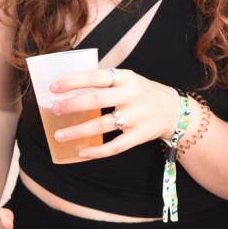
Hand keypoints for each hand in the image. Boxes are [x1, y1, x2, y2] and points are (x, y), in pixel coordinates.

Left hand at [49, 66, 180, 158]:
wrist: (174, 110)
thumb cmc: (142, 93)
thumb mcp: (129, 80)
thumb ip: (105, 83)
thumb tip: (69, 89)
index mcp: (126, 78)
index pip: (96, 76)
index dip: (73, 81)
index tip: (53, 88)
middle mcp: (132, 96)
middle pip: (97, 100)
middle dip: (72, 105)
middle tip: (55, 110)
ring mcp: (137, 116)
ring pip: (102, 125)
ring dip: (78, 131)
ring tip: (60, 135)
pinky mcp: (140, 135)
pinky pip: (115, 146)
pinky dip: (97, 151)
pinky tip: (82, 152)